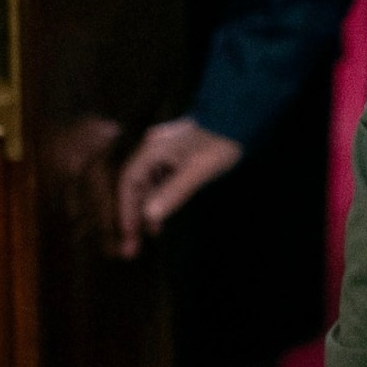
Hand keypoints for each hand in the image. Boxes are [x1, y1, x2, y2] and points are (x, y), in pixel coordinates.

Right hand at [116, 117, 243, 256]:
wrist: (241, 119)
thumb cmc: (220, 143)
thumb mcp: (199, 170)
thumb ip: (174, 191)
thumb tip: (150, 215)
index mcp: (152, 149)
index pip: (128, 181)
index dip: (126, 209)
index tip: (128, 234)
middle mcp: (152, 150)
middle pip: (134, 185)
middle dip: (133, 215)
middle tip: (131, 247)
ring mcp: (163, 154)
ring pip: (146, 186)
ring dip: (145, 210)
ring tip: (148, 237)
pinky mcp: (174, 158)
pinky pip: (158, 183)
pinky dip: (157, 201)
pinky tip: (160, 219)